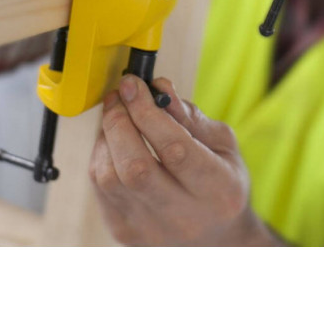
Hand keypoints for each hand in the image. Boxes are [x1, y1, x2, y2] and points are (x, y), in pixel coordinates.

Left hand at [90, 75, 274, 245]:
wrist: (216, 239)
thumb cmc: (221, 186)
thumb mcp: (224, 146)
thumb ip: (191, 117)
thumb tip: (158, 88)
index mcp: (218, 191)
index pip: (175, 149)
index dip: (147, 112)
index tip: (134, 85)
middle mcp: (183, 218)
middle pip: (135, 168)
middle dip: (120, 122)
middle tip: (120, 95)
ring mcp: (149, 230)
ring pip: (110, 178)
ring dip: (106, 137)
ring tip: (118, 116)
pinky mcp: (124, 232)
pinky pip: (100, 189)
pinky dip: (101, 157)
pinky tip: (113, 143)